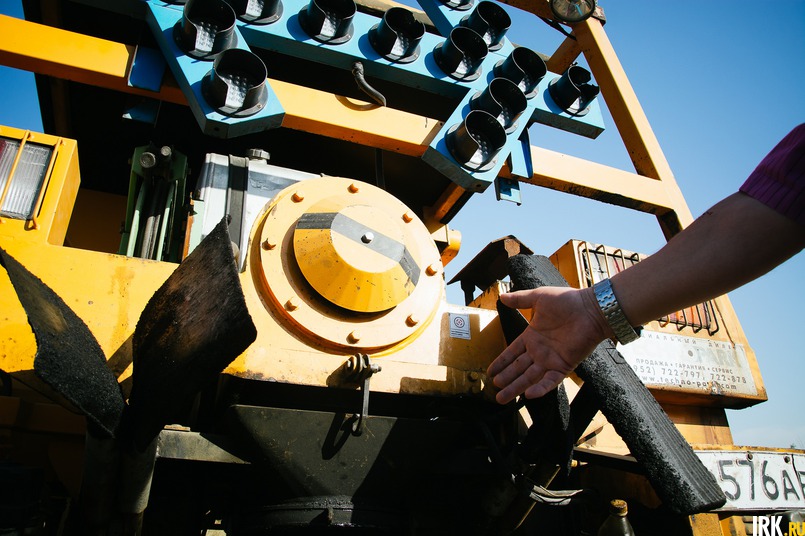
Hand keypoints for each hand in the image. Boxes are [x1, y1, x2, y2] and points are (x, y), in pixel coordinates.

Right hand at [487, 286, 609, 403]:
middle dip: (506, 379)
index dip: (501, 362)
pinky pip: (551, 381)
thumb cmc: (568, 301)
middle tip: (494, 389)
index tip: (490, 372)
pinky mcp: (564, 366)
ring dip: (516, 387)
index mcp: (532, 336)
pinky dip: (541, 388)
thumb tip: (502, 296)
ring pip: (530, 377)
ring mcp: (551, 360)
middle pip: (518, 368)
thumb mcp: (539, 297)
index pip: (512, 352)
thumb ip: (520, 299)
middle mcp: (539, 351)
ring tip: (502, 398)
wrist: (591, 309)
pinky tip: (529, 395)